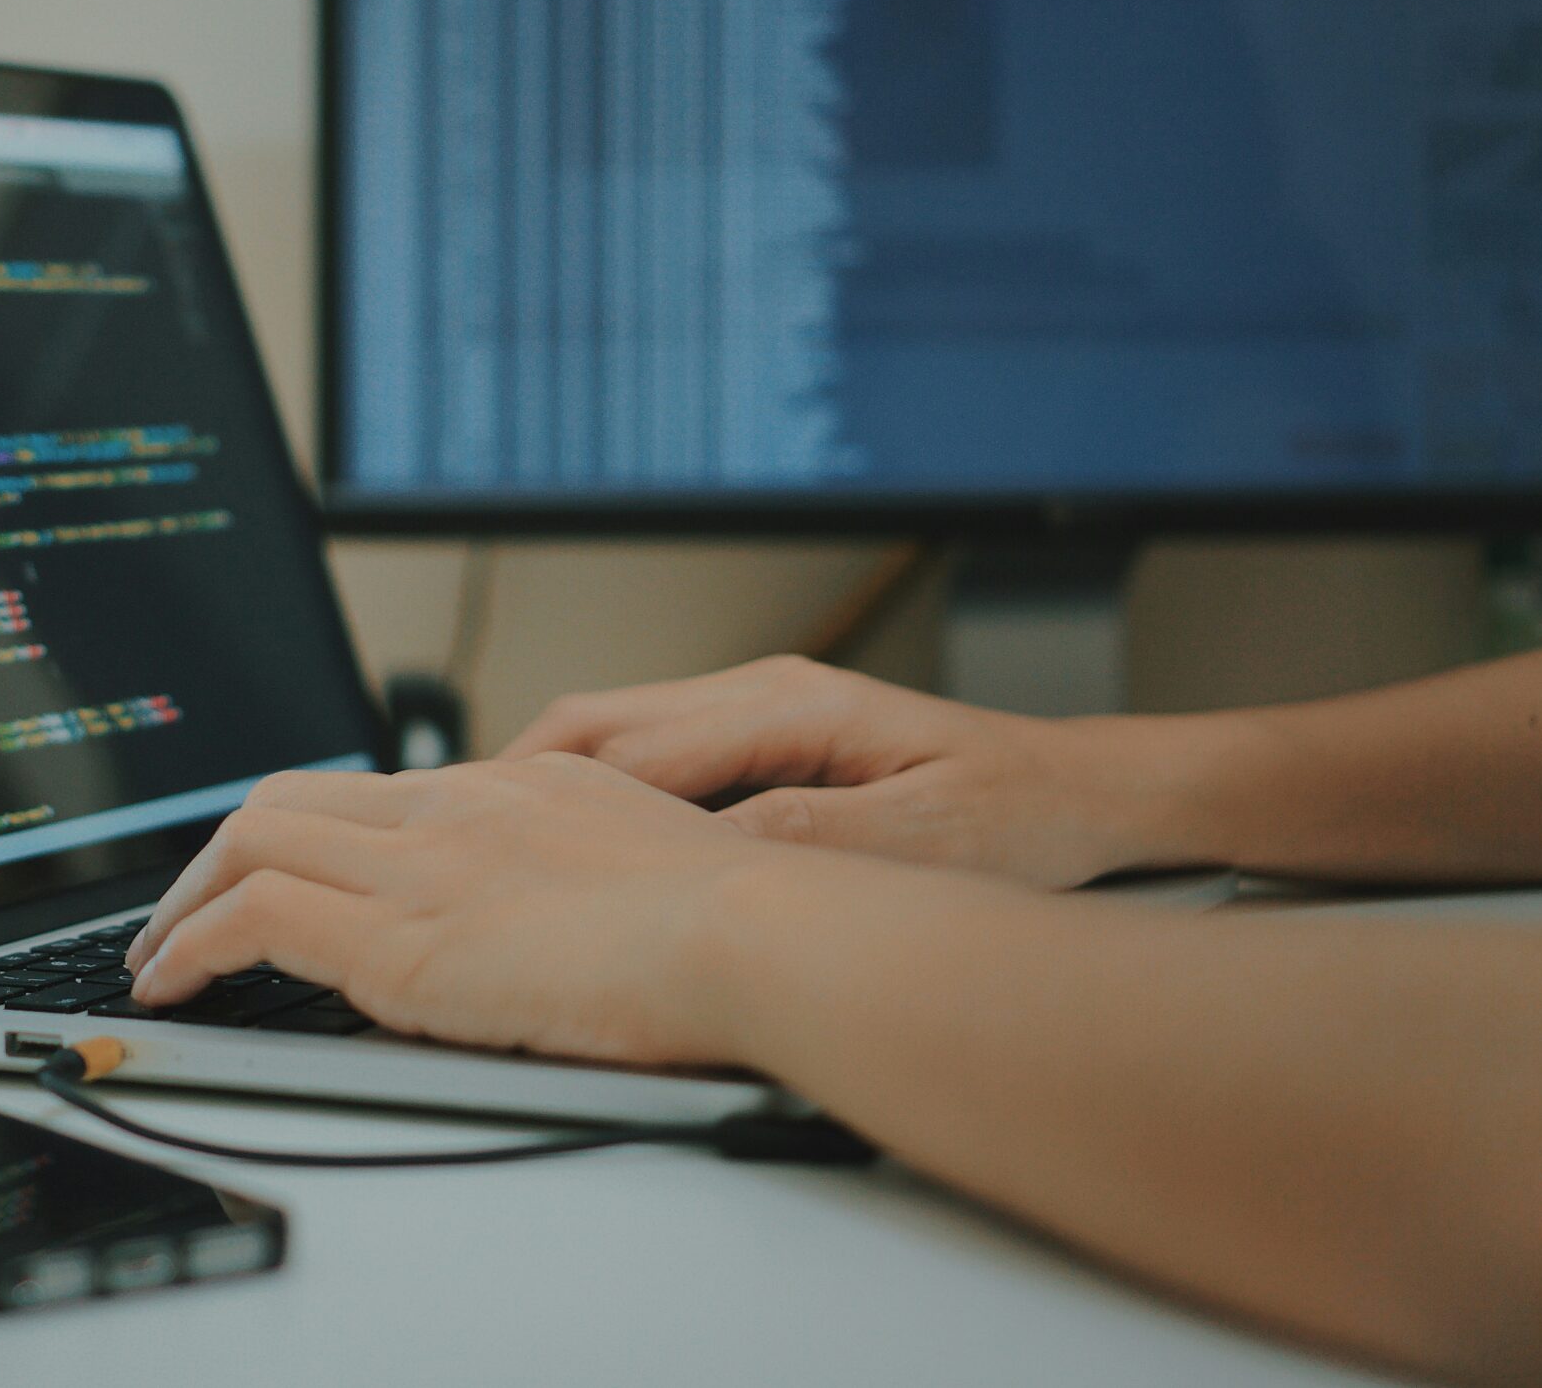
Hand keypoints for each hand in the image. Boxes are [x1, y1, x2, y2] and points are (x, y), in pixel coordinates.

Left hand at [122, 755, 799, 1068]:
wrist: (756, 933)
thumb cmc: (740, 926)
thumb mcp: (656, 867)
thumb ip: (594, 877)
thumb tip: (576, 919)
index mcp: (521, 786)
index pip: (379, 790)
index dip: (308, 831)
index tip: (281, 874)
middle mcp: (459, 807)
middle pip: (292, 797)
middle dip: (219, 855)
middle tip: (188, 912)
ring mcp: (424, 864)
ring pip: (251, 842)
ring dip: (186, 902)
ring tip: (158, 957)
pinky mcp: (402, 938)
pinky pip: (253, 917)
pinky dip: (194, 944)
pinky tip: (175, 985)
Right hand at [500, 655, 1205, 888]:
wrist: (1092, 798)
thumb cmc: (1020, 817)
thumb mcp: (916, 840)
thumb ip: (807, 839)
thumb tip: (703, 849)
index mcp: (790, 704)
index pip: (635, 752)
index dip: (554, 804)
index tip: (492, 849)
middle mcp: (763, 690)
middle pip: (598, 720)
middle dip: (515, 779)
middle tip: (449, 842)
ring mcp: (762, 710)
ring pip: (615, 732)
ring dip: (549, 786)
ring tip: (491, 851)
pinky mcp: (770, 741)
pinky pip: (654, 758)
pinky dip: (599, 797)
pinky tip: (577, 852)